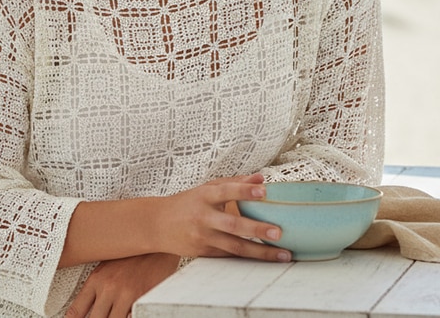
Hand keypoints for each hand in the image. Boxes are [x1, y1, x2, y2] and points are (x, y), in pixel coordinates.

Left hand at [64, 253, 179, 317]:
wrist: (156, 240)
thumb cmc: (133, 253)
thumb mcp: (107, 266)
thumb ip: (96, 286)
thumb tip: (87, 306)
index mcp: (96, 280)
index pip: (76, 311)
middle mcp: (108, 288)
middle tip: (102, 315)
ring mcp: (125, 294)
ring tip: (116, 314)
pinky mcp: (142, 298)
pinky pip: (130, 317)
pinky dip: (128, 316)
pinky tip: (128, 312)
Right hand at [155, 173, 290, 261]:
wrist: (156, 224)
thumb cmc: (187, 203)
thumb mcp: (207, 188)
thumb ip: (235, 183)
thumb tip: (262, 178)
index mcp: (205, 196)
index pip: (226, 191)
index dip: (245, 190)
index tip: (264, 190)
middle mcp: (203, 217)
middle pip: (233, 224)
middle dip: (257, 229)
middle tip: (279, 232)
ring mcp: (203, 237)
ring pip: (235, 247)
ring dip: (261, 252)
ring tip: (283, 254)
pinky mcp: (203, 253)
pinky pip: (229, 257)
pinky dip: (248, 259)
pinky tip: (267, 261)